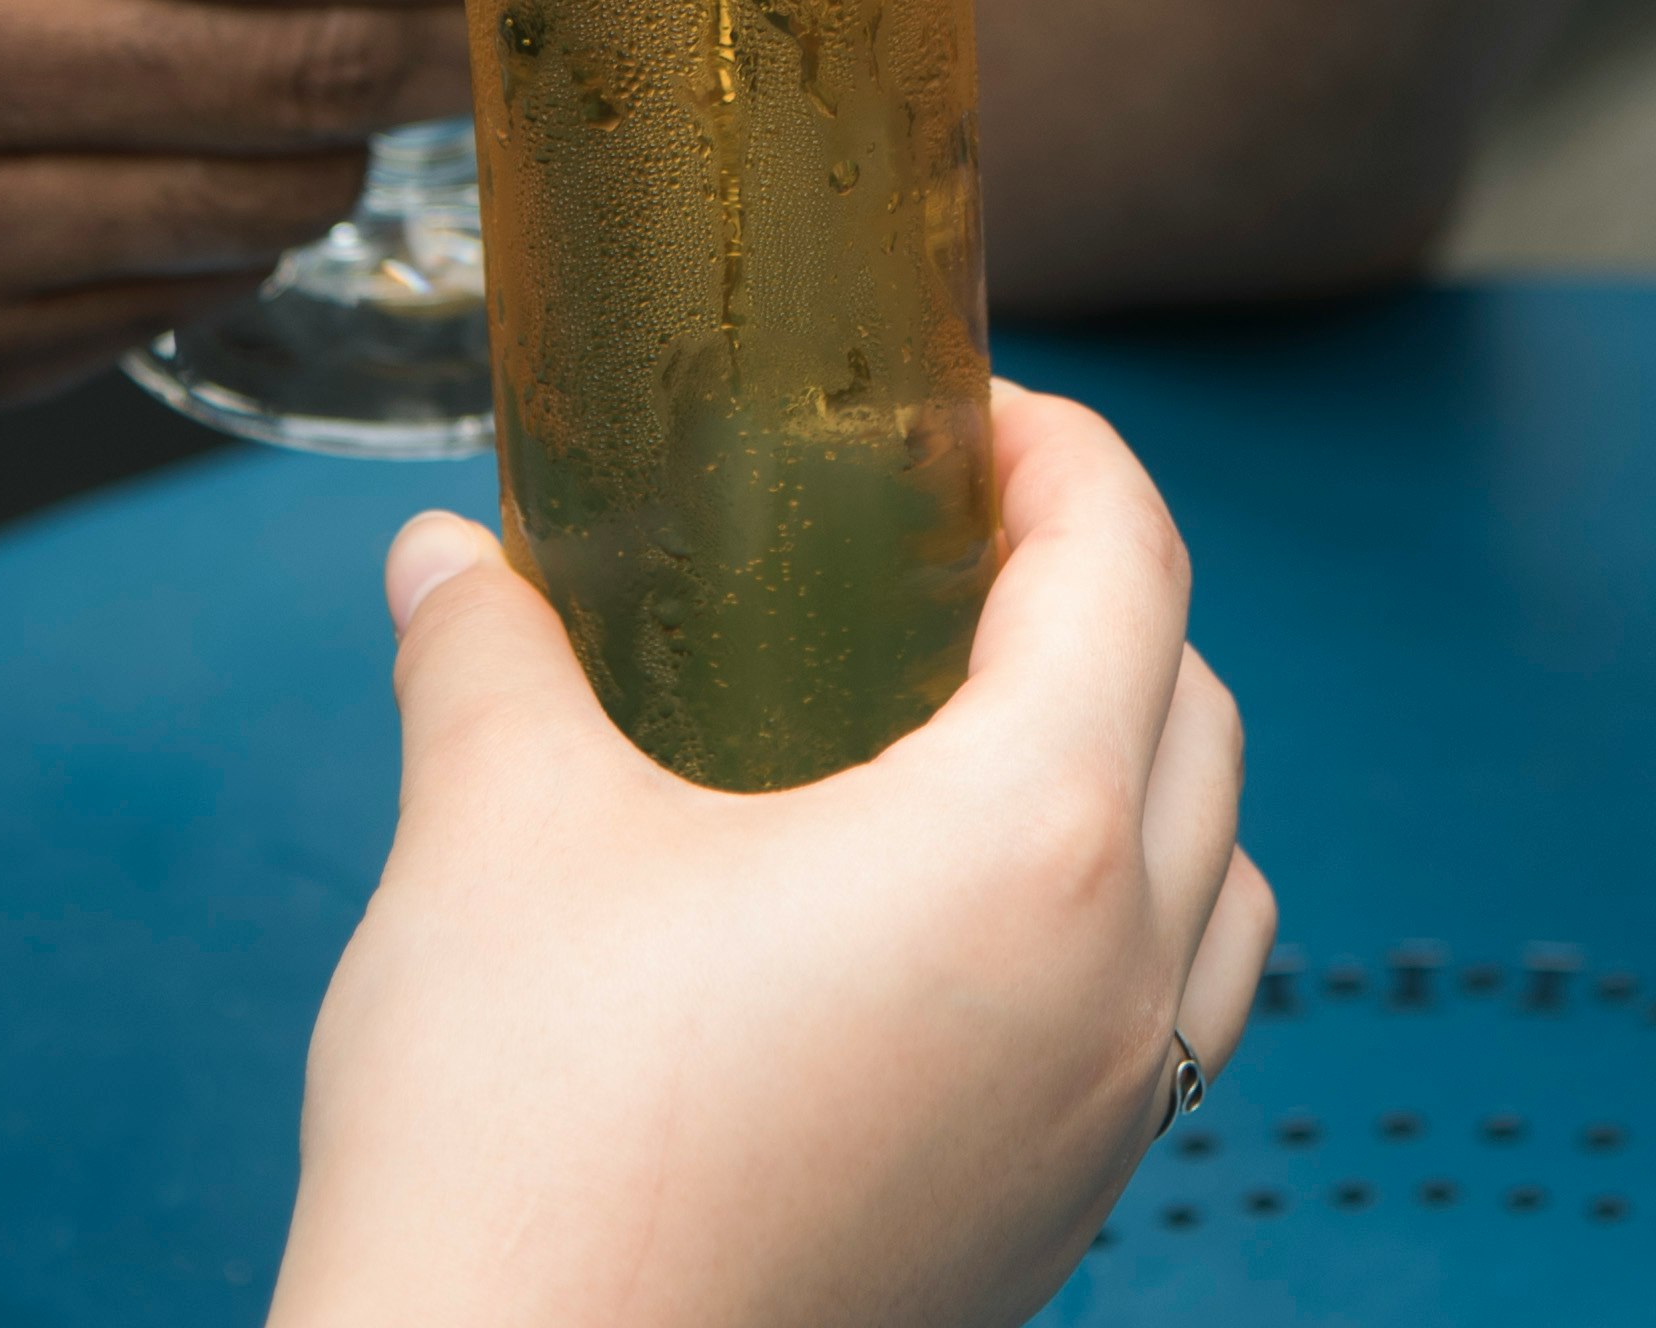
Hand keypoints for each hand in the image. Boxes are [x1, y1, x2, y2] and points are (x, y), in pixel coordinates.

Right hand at [272, 386, 1272, 1327]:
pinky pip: (1158, 1035)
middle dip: (1103, 602)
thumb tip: (438, 558)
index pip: (1130, 573)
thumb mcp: (494, 835)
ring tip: (979, 733)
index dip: (1067, 460)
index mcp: (1033, 843)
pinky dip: (1111, 936)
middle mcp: (1119, 984)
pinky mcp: (1053, 1235)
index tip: (983, 419)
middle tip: (957, 549)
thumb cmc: (522, 1140)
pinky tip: (948, 929)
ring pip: (1217, 893)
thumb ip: (489, 657)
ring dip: (1142, 779)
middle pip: (1200, 718)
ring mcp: (1102, 1127)